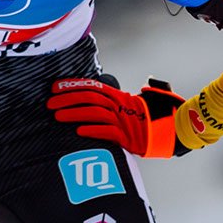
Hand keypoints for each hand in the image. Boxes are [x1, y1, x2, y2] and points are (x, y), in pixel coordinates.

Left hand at [47, 75, 184, 157]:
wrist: (173, 131)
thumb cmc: (151, 117)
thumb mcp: (132, 103)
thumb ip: (116, 98)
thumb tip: (100, 92)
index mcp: (119, 96)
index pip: (92, 86)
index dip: (72, 86)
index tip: (54, 87)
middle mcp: (120, 106)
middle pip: (90, 98)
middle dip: (67, 99)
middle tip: (50, 103)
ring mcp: (124, 121)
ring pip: (95, 113)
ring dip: (74, 114)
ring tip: (58, 116)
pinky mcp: (128, 137)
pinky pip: (108, 133)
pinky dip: (93, 131)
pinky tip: (78, 132)